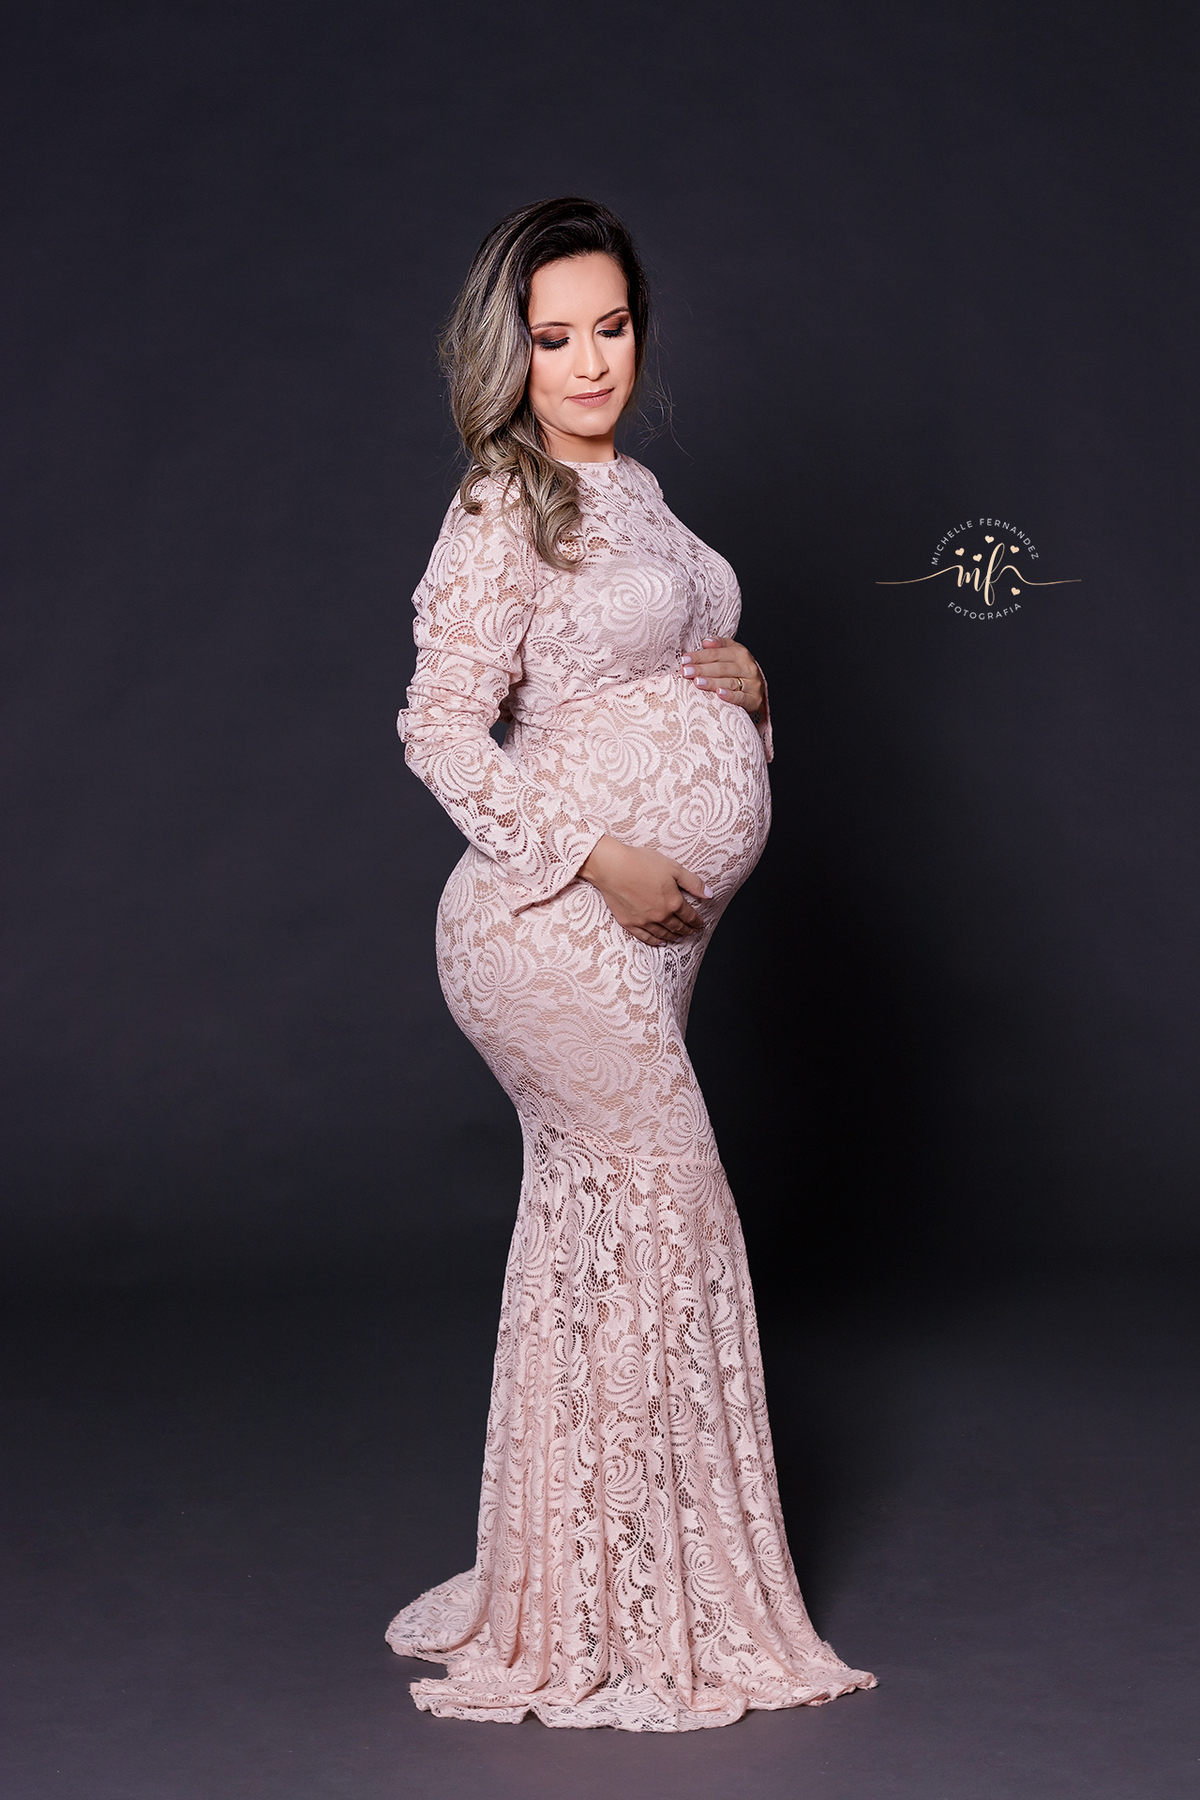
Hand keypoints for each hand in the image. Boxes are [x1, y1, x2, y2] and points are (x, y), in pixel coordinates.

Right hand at [578, 836, 710, 946]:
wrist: (612, 867)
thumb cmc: (641, 862)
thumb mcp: (673, 868)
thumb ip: (693, 883)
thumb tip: (709, 894)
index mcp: (673, 902)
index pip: (689, 916)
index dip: (697, 921)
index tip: (700, 924)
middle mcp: (660, 915)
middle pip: (677, 927)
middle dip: (687, 930)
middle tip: (692, 932)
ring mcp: (644, 921)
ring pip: (663, 934)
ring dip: (673, 937)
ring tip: (679, 938)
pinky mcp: (629, 923)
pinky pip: (645, 937)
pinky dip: (654, 941)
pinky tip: (659, 942)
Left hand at [679, 637, 764, 715]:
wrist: (756, 688)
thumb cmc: (738, 669)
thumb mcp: (731, 653)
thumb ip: (719, 645)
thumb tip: (706, 642)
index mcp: (740, 653)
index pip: (716, 654)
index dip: (699, 656)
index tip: (684, 660)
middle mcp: (748, 667)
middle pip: (721, 668)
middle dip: (702, 669)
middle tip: (686, 672)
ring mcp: (752, 683)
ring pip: (729, 682)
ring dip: (712, 682)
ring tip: (697, 682)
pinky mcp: (754, 699)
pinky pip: (741, 697)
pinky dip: (730, 696)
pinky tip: (718, 694)